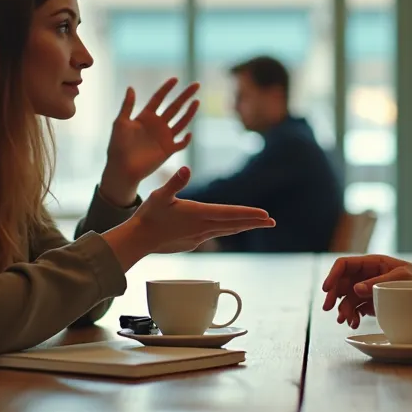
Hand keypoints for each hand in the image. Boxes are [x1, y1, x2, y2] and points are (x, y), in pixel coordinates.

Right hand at [101, 167, 274, 269]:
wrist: (138, 240)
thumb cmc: (148, 215)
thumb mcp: (160, 195)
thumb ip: (175, 182)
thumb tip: (186, 169)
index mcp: (198, 214)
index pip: (230, 213)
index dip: (249, 214)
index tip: (266, 215)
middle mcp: (202, 227)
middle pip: (234, 224)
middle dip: (254, 222)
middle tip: (272, 221)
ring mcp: (198, 237)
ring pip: (227, 230)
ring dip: (243, 226)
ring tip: (258, 224)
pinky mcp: (193, 242)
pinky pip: (215, 234)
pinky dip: (227, 230)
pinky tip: (230, 228)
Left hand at [102, 78, 199, 203]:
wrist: (121, 168)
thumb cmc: (117, 146)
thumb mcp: (120, 123)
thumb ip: (127, 106)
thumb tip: (131, 87)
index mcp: (146, 116)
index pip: (159, 98)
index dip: (166, 88)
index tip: (175, 79)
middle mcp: (157, 125)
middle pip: (174, 106)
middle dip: (185, 96)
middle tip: (196, 85)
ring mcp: (164, 137)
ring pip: (181, 122)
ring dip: (189, 112)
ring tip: (196, 101)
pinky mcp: (168, 150)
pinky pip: (181, 143)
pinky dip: (186, 139)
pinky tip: (189, 133)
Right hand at [321, 255, 411, 328]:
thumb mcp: (401, 278)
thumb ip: (378, 282)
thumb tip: (355, 289)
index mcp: (370, 263)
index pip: (344, 265)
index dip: (333, 275)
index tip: (326, 289)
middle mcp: (365, 275)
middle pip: (341, 283)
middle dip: (333, 295)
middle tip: (328, 309)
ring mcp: (367, 288)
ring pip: (347, 298)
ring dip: (343, 309)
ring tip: (346, 321)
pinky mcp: (371, 301)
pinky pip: (356, 308)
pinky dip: (353, 315)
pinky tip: (354, 322)